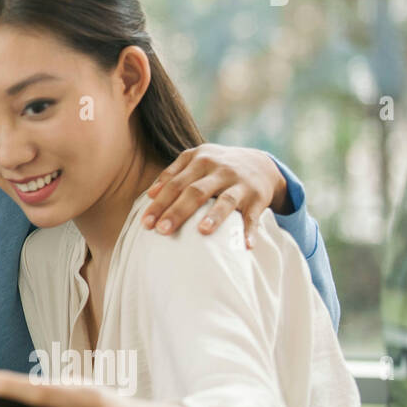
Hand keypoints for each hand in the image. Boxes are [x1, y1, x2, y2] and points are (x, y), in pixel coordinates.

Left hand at [140, 143, 288, 248]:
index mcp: (199, 160)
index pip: (175, 184)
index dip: (160, 203)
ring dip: (215, 216)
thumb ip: (172, 173)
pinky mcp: (257, 198)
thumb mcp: (195, 161)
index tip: (146, 223)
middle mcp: (220, 170)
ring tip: (202, 231)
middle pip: (196, 191)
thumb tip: (151, 194)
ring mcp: (240, 184)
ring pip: (226, 200)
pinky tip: (246, 246)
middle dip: (178, 211)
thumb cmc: (216, 167)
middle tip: (162, 230)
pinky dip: (250, 231)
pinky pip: (253, 216)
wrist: (260, 163)